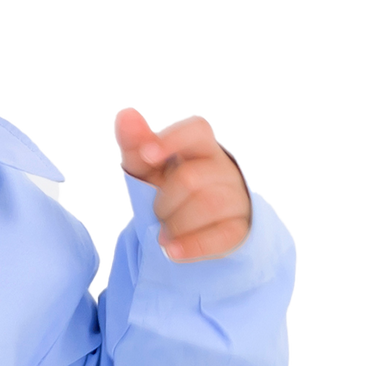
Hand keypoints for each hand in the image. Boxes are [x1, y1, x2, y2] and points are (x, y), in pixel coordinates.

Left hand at [111, 106, 249, 261]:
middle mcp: (224, 168)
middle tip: (157, 214)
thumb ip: (135, 142)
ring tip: (164, 234)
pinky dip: (193, 245)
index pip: (195, 130)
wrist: (195, 228)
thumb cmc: (169, 189)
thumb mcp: (147, 167)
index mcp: (200, 145)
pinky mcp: (240, 229)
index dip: (172, 140)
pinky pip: (221, 236)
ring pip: (208, 205)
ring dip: (176, 224)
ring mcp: (236, 198)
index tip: (147, 155)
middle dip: (164, 203)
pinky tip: (172, 251)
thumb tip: (125, 113)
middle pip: (191, 179)